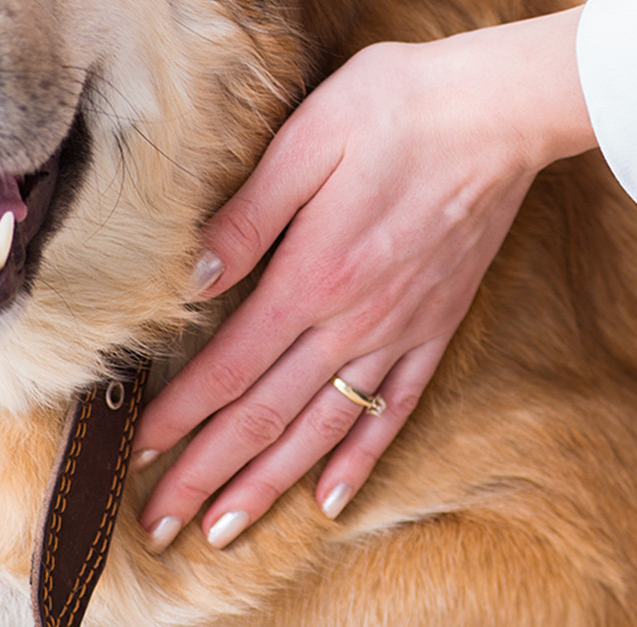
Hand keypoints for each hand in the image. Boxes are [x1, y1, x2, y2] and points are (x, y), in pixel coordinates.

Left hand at [131, 10, 594, 549]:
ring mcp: (399, 330)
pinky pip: (394, 410)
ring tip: (224, 530)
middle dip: (207, 474)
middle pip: (266, 416)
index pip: (228, 365)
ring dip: (269, 484)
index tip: (137, 453)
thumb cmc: (397, 107)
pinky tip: (329, 497)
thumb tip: (190, 279)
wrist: (499, 110)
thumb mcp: (306, 140)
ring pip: (322, 428)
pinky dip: (359, 459)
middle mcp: (354, 320)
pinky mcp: (436, 326)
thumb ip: (247, 216)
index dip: (179, 415)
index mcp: (312, 275)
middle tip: (159, 524)